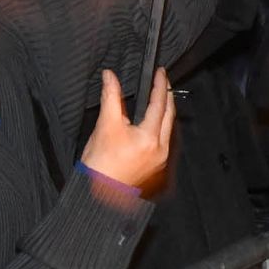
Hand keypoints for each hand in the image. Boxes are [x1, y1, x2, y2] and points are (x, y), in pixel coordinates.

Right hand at [83, 66, 174, 194]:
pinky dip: (160, 127)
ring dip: (164, 112)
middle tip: (163, 82)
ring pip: (167, 128)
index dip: (160, 85)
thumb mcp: (105, 125)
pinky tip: (152, 122)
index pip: (160, 104)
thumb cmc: (100, 165)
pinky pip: (163, 140)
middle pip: (169, 116)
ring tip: (159, 98)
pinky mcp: (155, 166)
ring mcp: (160, 159)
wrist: (99, 195)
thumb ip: (111, 97)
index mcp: (150, 138)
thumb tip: (110, 77)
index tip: (161, 73)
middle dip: (167, 97)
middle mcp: (160, 149)